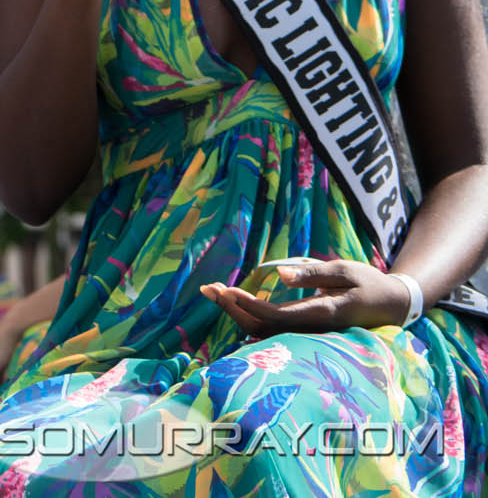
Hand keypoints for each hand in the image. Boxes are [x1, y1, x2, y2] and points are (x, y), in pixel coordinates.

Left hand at [200, 259, 414, 335]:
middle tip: (208, 288)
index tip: (226, 290)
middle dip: (233, 309)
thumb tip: (279, 275)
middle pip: (264, 327)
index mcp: (321, 313)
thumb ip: (311, 274)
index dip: (249, 306)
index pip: (277, 316)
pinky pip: (272, 328)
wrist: (393, 305)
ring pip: (265, 330)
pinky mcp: (305, 329)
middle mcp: (311, 328)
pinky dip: (249, 314)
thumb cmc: (369, 283)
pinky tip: (233, 300)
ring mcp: (308, 332)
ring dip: (236, 312)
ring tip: (213, 290)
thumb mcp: (344, 270)